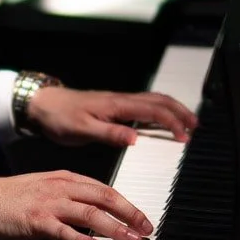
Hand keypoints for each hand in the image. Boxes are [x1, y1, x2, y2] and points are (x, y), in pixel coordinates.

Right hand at [0, 171, 153, 239]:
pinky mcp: (35, 220)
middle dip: (129, 214)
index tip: (142, 220)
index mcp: (65, 178)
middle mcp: (60, 187)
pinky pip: (63, 230)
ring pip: (90, 213)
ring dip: (114, 228)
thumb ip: (69, 200)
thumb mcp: (44, 190)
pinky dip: (81, 239)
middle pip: (104, 197)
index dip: (127, 205)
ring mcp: (48, 203)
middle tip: (146, 230)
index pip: (105, 189)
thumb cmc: (9, 198)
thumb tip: (94, 220)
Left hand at [25, 84, 195, 149]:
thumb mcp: (82, 130)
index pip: (153, 111)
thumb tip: (135, 138)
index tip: (184, 137)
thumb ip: (109, 134)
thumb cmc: (60, 117)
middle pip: (160, 101)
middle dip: (181, 112)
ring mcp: (118, 102)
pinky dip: (159, 111)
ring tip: (186, 122)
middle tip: (196, 126)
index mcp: (117, 105)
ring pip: (153, 100)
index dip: (172, 123)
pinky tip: (160, 120)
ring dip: (172, 109)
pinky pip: (143, 105)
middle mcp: (121, 100)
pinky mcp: (113, 106)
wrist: (43, 105)